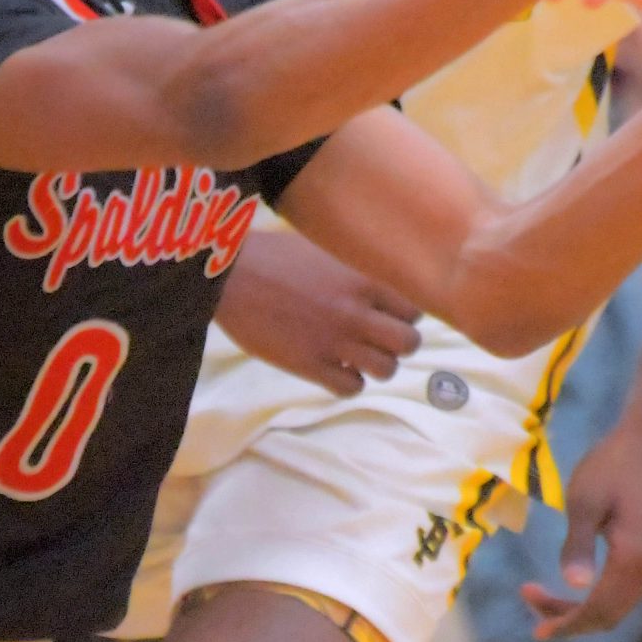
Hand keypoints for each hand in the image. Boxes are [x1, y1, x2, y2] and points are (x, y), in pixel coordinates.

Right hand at [214, 235, 421, 398]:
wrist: (228, 277)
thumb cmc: (271, 257)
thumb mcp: (324, 253)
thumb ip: (355, 274)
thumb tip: (375, 288)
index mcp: (361, 281)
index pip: (413, 309)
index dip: (404, 316)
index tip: (388, 316)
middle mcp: (356, 313)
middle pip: (409, 343)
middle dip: (398, 345)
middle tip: (378, 341)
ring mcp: (335, 343)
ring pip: (386, 370)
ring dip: (375, 366)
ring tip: (356, 358)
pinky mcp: (310, 366)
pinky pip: (351, 388)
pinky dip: (348, 383)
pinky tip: (334, 370)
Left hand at [518, 422, 641, 637]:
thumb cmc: (612, 466)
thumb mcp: (583, 501)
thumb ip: (577, 545)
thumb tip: (575, 586)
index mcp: (633, 559)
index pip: (597, 610)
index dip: (565, 624)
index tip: (535, 631)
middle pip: (607, 617)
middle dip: (567, 620)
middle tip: (529, 599)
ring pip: (615, 608)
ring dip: (579, 609)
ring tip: (540, 595)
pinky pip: (621, 593)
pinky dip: (593, 598)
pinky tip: (569, 587)